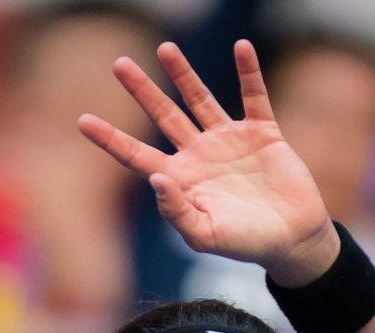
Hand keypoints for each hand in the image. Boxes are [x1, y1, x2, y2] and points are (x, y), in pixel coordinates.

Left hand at [76, 40, 338, 285]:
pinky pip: (254, 97)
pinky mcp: (263, 133)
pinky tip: (241, 48)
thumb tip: (156, 178)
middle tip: (119, 64)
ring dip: (183, 74)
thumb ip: (176, 211)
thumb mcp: (205, 235)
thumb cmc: (245, 244)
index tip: (83, 121)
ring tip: (165, 48)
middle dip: (142, 90)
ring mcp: (229, 140)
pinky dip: (249, 72)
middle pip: (163, 115)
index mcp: (180, 180)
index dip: (111, 138)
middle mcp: (199, 155)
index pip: (137, 155)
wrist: (291, 239)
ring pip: (200, 99)